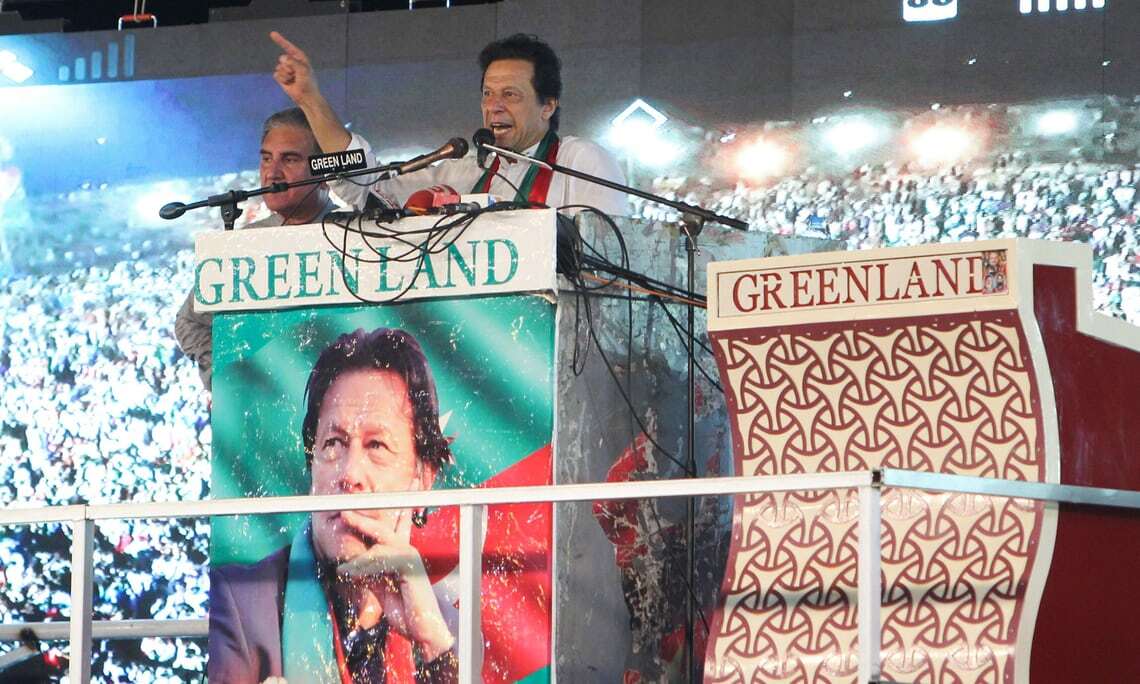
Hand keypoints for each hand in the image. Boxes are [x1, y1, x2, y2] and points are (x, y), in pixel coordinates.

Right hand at [269, 31, 319, 105]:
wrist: (306, 97)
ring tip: (293, 80)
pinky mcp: (282, 77)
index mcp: (300, 58)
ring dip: (286, 75)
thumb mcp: (303, 70)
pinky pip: (276, 74)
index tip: (272, 34)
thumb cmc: (308, 83)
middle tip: (295, 75)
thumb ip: (293, 62)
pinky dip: (282, 80)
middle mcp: (292, 62)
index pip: (288, 47)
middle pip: (282, 58)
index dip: (280, 40)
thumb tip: (282, 58)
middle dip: (287, 67)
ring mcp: (286, 69)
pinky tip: (289, 83)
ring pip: (278, 67)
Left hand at [338, 508, 455, 659]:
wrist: (423, 629)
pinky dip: (364, 567)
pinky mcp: (408, 565)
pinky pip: (382, 559)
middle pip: (382, 530)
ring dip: (357, 559)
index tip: (363, 506)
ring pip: (378, 547)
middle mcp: (408, 551)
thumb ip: (368, 574)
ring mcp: (410, 556)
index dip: (378, 516)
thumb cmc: (405, 611)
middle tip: (344, 512)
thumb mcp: (380, 588)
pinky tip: (352, 573)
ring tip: (342, 571)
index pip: (391, 529)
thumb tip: (348, 565)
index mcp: (402, 554)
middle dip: (362, 519)